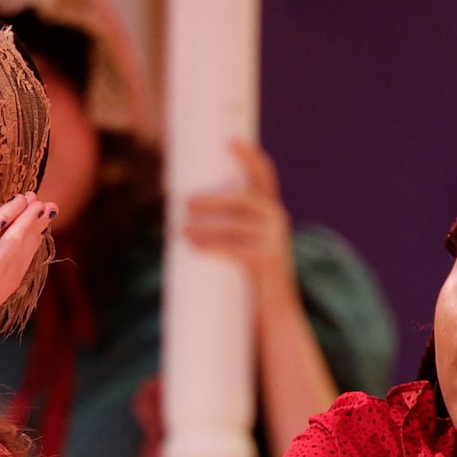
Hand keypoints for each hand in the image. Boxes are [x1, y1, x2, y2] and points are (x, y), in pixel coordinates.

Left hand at [180, 143, 299, 302]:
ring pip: (234, 224)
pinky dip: (210, 245)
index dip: (248, 155)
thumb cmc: (250, 279)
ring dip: (204, 225)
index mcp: (271, 210)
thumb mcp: (242, 247)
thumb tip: (179, 218)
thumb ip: (225, 229)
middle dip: (211, 198)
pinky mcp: (269, 261)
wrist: (276, 316)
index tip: (228, 140)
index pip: (264, 174)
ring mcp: (275, 240)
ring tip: (180, 231)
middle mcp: (277, 219)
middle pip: (242, 198)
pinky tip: (193, 245)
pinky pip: (235, 248)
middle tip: (184, 203)